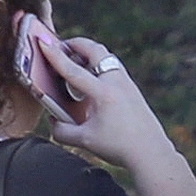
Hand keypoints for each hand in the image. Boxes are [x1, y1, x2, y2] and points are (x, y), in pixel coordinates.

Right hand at [41, 35, 175, 168]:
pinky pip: (114, 68)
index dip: (54, 55)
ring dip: (89, 54)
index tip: (43, 41)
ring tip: (74, 60)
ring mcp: (128, 84)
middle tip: (61, 46)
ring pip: (107, 57)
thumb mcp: (85, 140)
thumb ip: (62, 131)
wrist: (152, 153)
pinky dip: (99, 65)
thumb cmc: (120, 147)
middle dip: (77, 44)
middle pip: (96, 51)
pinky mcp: (133, 90)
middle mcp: (117, 83)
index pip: (73, 69)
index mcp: (103, 93)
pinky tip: (91, 79)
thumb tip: (53, 121)